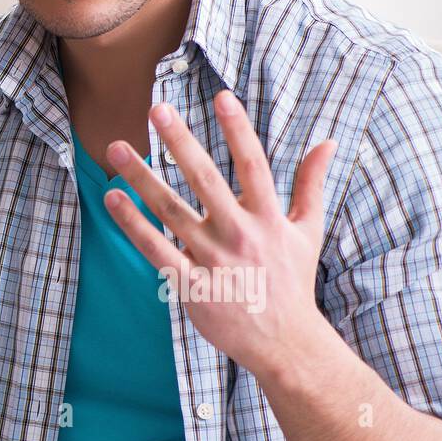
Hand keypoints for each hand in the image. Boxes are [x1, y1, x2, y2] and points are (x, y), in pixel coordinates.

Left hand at [101, 88, 336, 377]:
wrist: (285, 344)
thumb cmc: (292, 282)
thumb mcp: (309, 231)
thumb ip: (311, 183)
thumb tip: (327, 141)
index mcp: (269, 219)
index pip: (254, 166)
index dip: (239, 131)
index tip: (221, 96)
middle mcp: (241, 235)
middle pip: (207, 181)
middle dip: (181, 143)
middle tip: (157, 109)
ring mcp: (214, 261)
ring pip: (171, 211)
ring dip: (142, 178)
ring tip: (117, 148)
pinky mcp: (192, 287)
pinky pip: (156, 250)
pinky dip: (133, 224)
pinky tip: (114, 198)